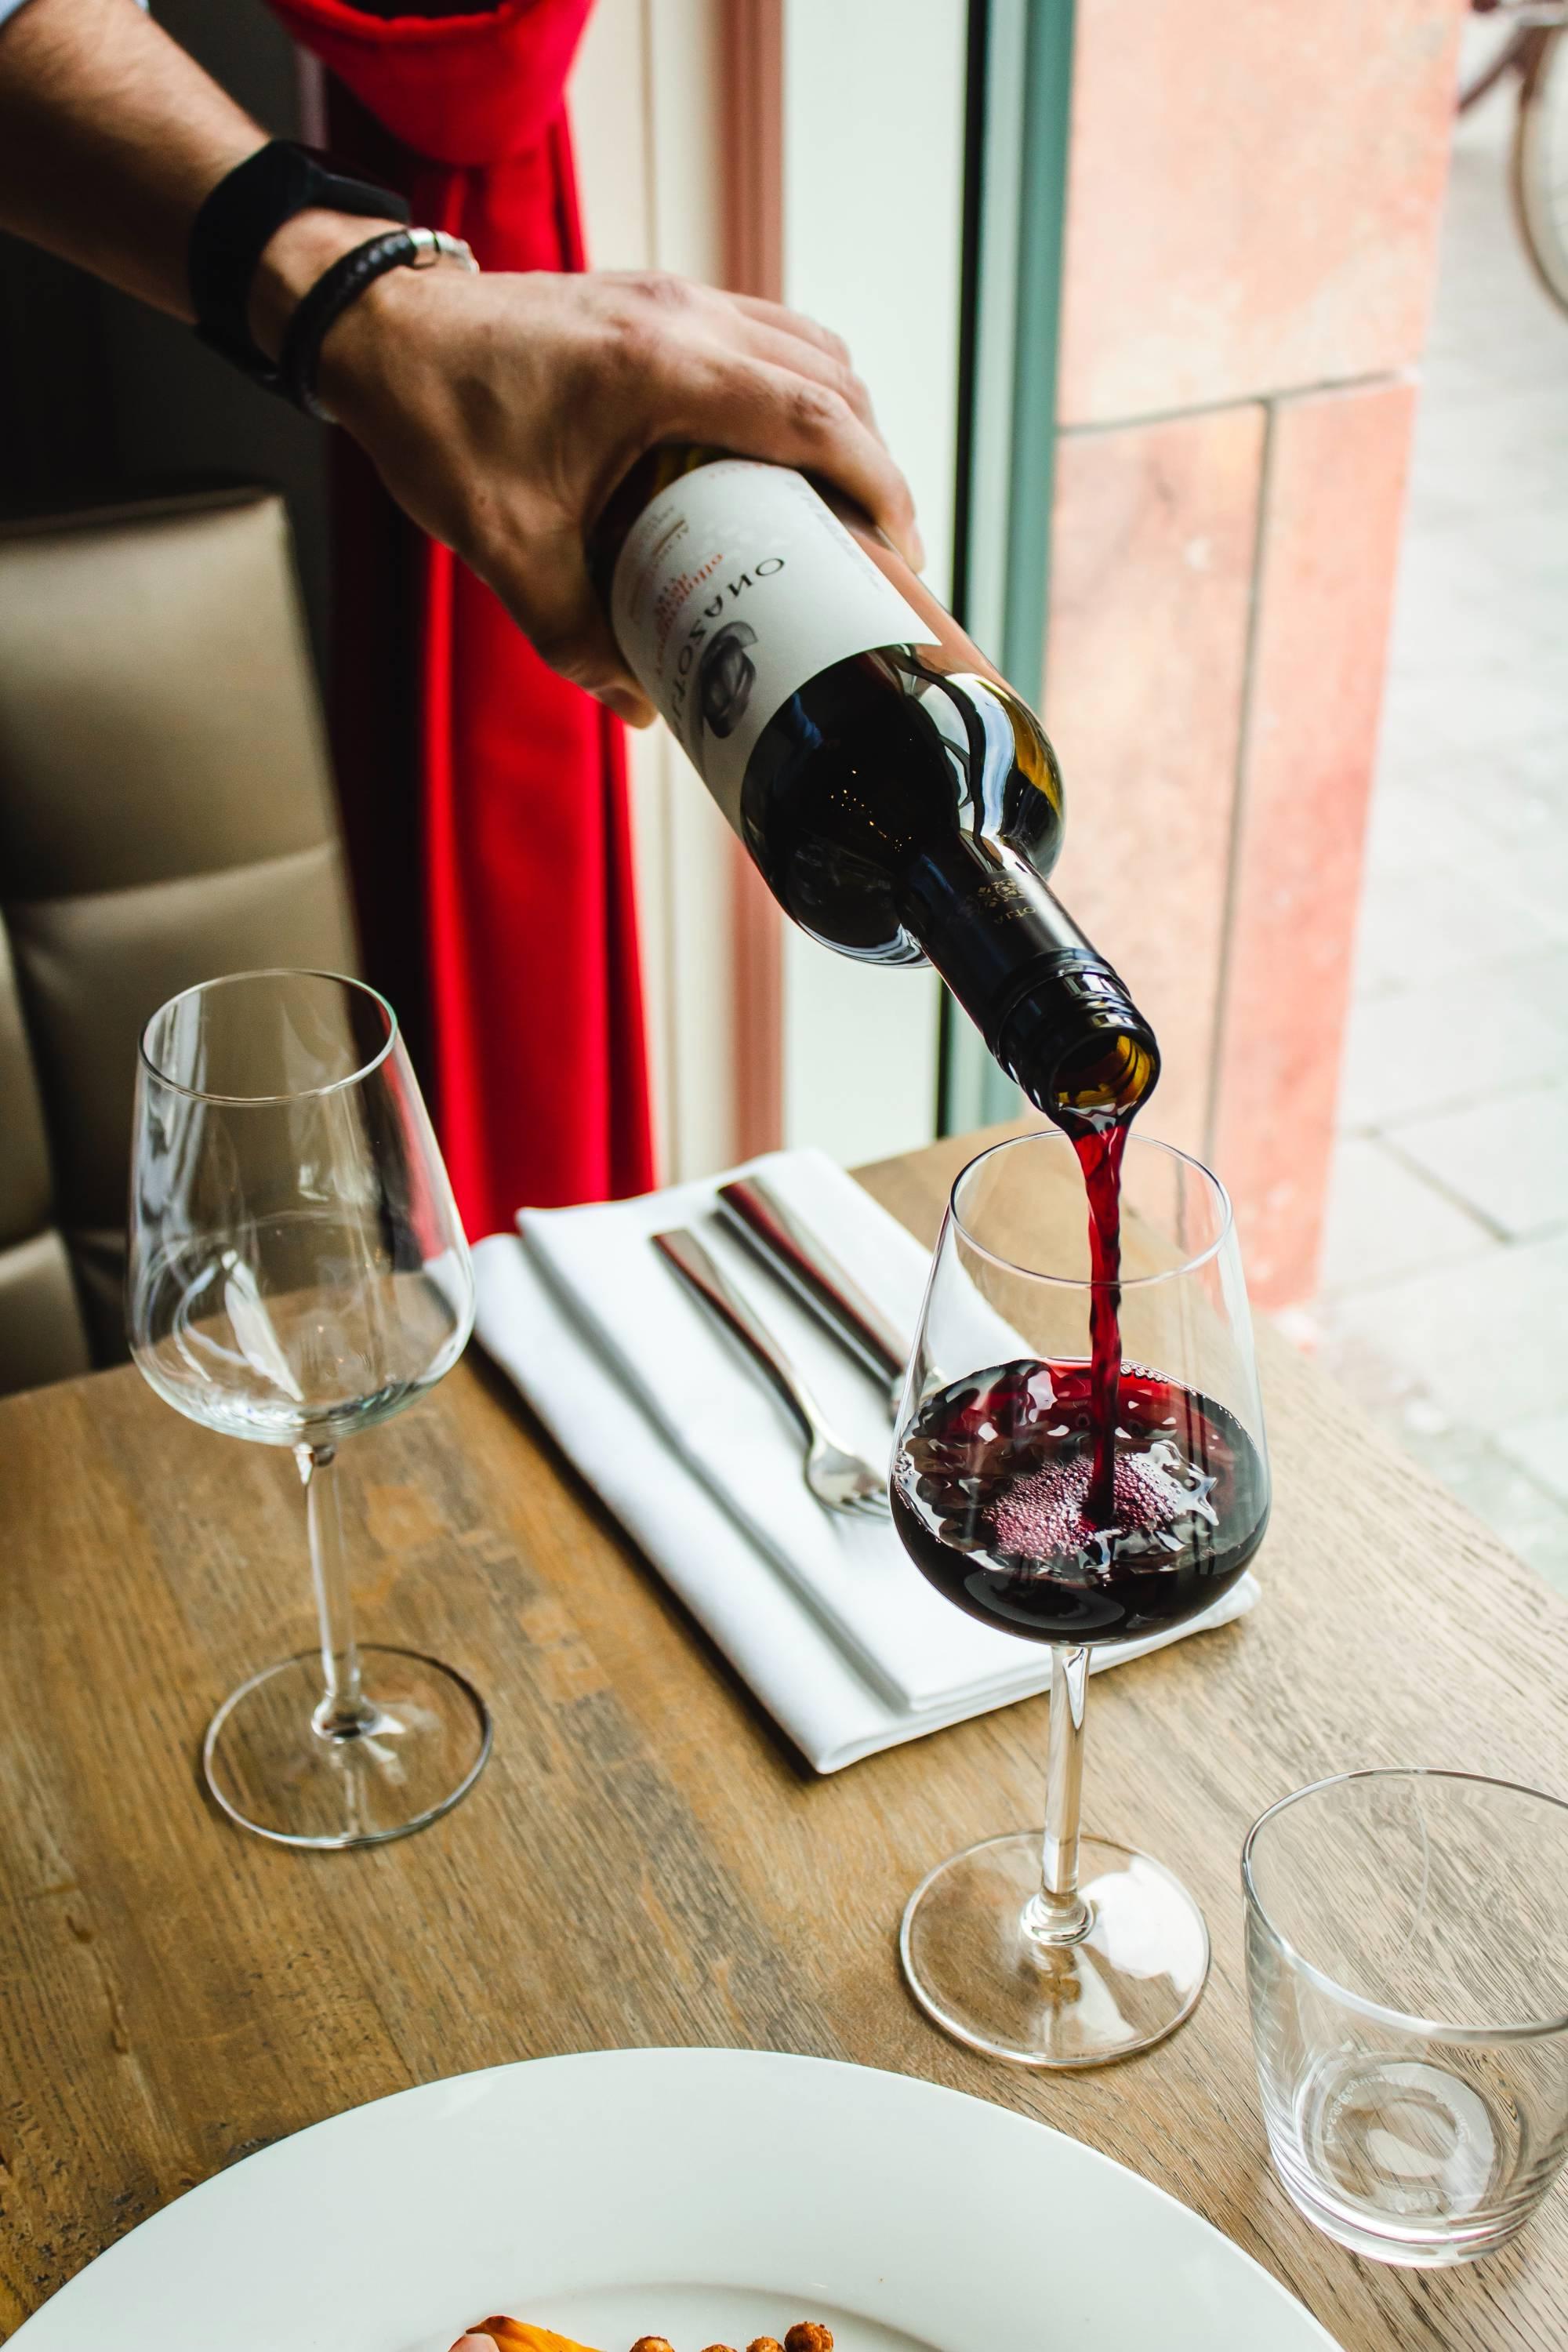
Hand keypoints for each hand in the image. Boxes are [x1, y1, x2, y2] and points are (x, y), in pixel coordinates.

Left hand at [313, 265, 923, 723]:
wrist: (378, 328)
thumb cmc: (437, 420)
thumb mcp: (505, 548)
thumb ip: (576, 635)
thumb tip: (641, 709)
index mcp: (661, 369)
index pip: (816, 418)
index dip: (879, 485)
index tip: (903, 552)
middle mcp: (684, 317)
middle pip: (833, 382)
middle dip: (875, 465)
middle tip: (879, 552)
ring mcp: (674, 297)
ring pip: (808, 348)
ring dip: (841, 424)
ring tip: (837, 508)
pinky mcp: (659, 298)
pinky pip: (767, 336)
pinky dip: (796, 393)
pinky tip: (776, 459)